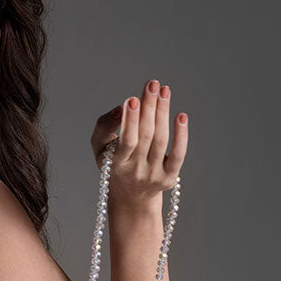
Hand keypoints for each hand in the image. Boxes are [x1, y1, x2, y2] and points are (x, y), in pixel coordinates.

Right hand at [91, 79, 186, 206]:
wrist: (130, 196)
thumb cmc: (114, 162)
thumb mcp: (99, 146)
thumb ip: (104, 125)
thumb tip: (122, 108)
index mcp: (115, 164)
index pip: (126, 141)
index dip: (131, 120)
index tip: (133, 99)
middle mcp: (135, 171)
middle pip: (146, 136)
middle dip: (149, 108)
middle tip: (152, 84)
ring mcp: (153, 175)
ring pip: (161, 140)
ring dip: (163, 113)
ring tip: (164, 91)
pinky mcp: (169, 178)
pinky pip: (178, 155)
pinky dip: (182, 136)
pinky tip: (181, 116)